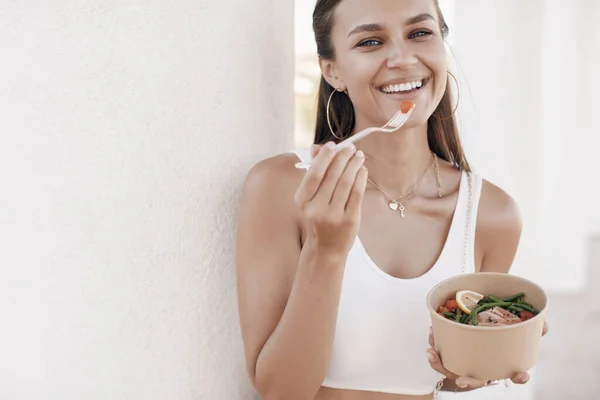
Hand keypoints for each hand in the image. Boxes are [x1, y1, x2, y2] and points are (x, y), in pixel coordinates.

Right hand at [294, 142, 367, 254]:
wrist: (325, 249)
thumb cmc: (317, 218)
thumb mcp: (310, 198)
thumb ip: (313, 172)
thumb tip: (317, 147)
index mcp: (302, 201)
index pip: (314, 173)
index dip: (324, 157)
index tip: (333, 145)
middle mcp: (316, 209)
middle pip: (332, 175)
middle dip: (343, 158)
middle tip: (351, 147)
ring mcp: (333, 216)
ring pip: (346, 182)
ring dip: (354, 165)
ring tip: (359, 156)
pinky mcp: (350, 220)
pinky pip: (357, 194)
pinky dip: (360, 178)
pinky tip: (362, 170)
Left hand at [426, 320, 548, 389]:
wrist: (483, 298)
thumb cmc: (503, 314)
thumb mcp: (520, 316)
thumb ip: (533, 322)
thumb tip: (543, 326)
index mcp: (503, 359)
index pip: (515, 373)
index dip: (518, 377)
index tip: (520, 374)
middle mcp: (484, 363)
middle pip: (478, 379)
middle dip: (469, 382)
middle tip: (462, 381)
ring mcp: (467, 357)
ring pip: (454, 369)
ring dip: (441, 364)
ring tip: (432, 351)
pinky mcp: (452, 348)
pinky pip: (442, 354)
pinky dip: (435, 347)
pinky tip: (432, 333)